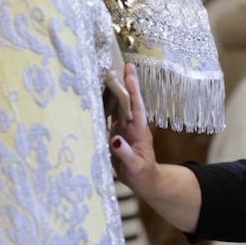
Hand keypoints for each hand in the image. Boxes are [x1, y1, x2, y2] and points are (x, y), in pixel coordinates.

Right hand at [109, 63, 157, 196]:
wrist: (145, 181)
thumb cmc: (143, 175)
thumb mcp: (136, 167)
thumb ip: (126, 154)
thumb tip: (115, 139)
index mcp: (139, 131)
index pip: (136, 107)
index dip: (133, 91)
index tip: (129, 74)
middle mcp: (132, 126)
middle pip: (129, 101)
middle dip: (127, 83)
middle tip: (124, 63)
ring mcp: (125, 129)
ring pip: (120, 106)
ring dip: (117, 90)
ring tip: (111, 72)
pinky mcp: (117, 134)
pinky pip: (112, 116)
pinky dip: (107, 104)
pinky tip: (100, 94)